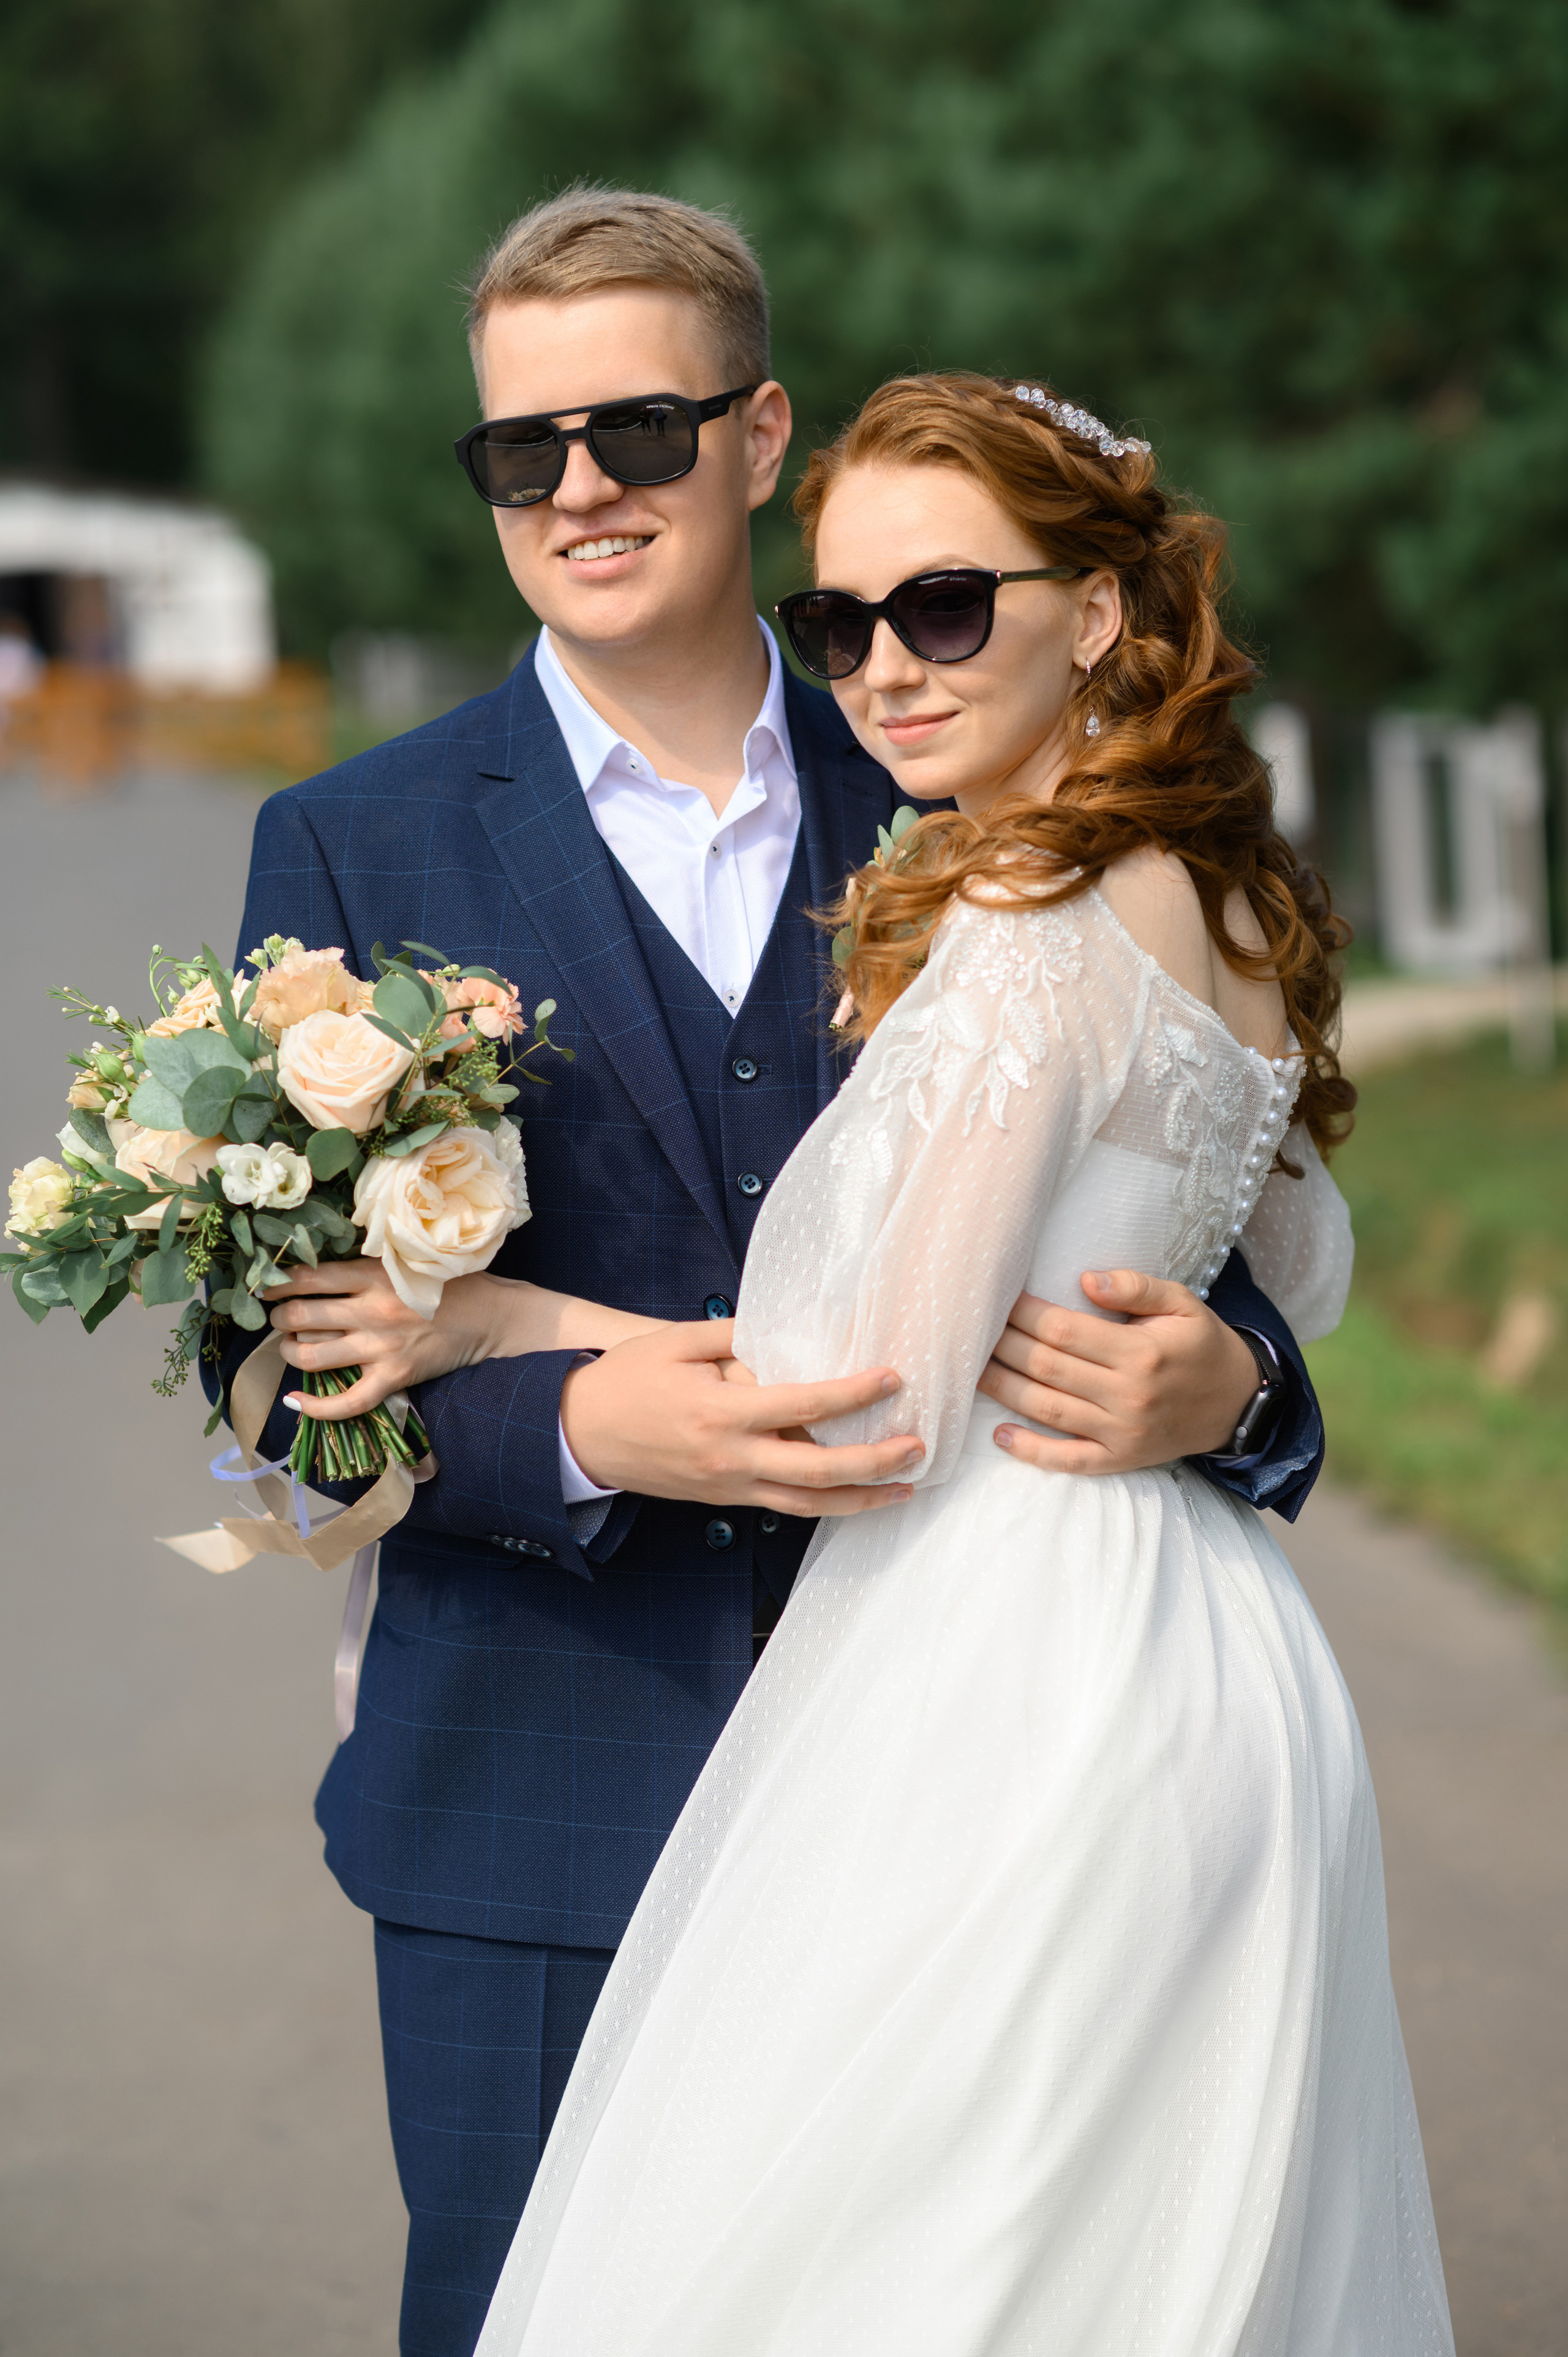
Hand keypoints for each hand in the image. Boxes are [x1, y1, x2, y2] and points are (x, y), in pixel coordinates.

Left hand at [265, 1261, 659, 1420]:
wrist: (493, 1316)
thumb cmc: (451, 1282)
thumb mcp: (406, 1260)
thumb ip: (365, 1264)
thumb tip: (316, 1270)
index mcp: (374, 1274)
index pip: (308, 1277)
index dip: (276, 1282)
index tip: (263, 1285)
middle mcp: (371, 1310)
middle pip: (301, 1315)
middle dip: (279, 1317)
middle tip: (278, 1317)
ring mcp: (381, 1348)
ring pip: (311, 1356)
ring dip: (289, 1351)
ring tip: (290, 1345)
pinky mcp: (394, 1378)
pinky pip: (346, 1401)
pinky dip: (315, 1407)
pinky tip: (294, 1403)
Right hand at [560, 1320, 923, 1514]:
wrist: (575, 1435)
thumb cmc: (624, 1381)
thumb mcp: (674, 1343)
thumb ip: (733, 1335)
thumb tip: (785, 1329)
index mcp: (720, 1412)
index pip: (803, 1404)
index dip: (853, 1393)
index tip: (892, 1378)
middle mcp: (730, 1457)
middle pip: (817, 1471)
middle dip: (874, 1462)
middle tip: (917, 1447)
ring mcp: (727, 1485)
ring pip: (806, 1504)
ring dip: (860, 1499)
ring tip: (904, 1487)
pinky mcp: (722, 1499)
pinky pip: (783, 1507)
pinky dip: (823, 1504)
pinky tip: (853, 1494)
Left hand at [977, 1271, 1260, 1474]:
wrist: (1238, 1403)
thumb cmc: (1200, 1344)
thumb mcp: (1183, 1302)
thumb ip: (1136, 1287)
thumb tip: (1086, 1280)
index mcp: (1140, 1352)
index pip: (1064, 1330)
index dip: (1025, 1315)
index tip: (1001, 1300)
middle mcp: (1128, 1396)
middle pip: (1047, 1368)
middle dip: (1005, 1347)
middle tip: (975, 1330)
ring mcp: (1122, 1433)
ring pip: (1048, 1411)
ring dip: (1004, 1390)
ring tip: (973, 1371)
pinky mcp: (1121, 1460)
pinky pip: (1069, 1460)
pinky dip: (1032, 1451)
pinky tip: (1000, 1434)